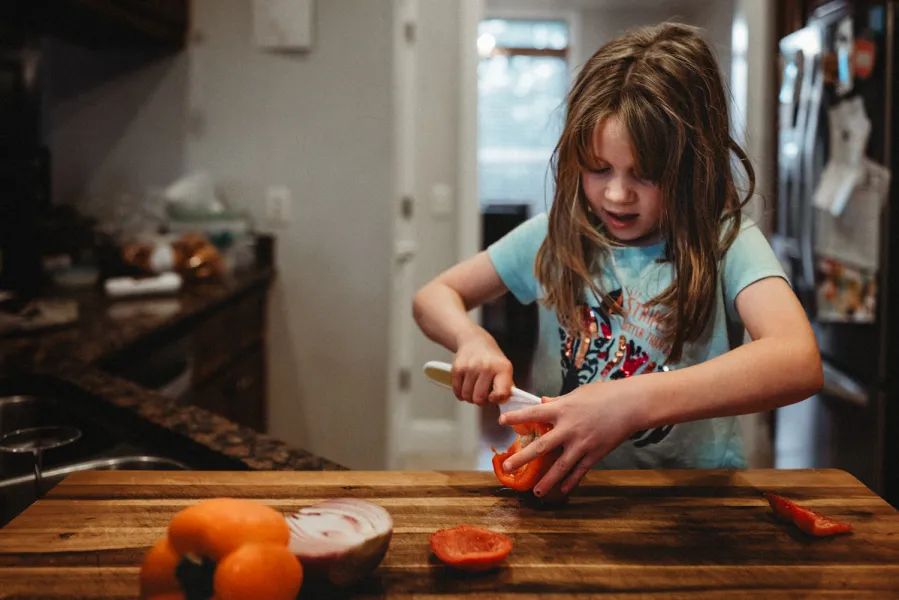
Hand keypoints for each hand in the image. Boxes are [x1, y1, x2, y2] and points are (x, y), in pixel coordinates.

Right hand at [451, 331, 512, 405]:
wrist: (474, 341)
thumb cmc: (491, 358)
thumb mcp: (505, 369)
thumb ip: (506, 387)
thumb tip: (504, 403)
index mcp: (503, 368)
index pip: (500, 393)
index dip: (495, 400)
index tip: (493, 397)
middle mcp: (486, 367)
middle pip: (479, 398)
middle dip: (480, 400)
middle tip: (482, 393)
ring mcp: (471, 367)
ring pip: (467, 396)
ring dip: (470, 397)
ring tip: (474, 388)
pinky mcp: (457, 368)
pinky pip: (457, 391)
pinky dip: (460, 393)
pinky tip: (466, 386)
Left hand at [497, 379, 646, 495]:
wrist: (631, 405)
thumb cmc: (605, 394)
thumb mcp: (578, 393)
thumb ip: (559, 401)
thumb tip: (544, 402)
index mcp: (562, 409)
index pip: (534, 413)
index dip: (516, 417)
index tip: (501, 422)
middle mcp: (569, 428)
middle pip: (541, 446)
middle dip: (522, 458)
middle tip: (507, 467)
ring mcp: (582, 444)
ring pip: (560, 466)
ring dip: (546, 481)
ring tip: (535, 493)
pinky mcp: (595, 454)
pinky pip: (580, 471)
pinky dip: (571, 481)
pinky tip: (562, 490)